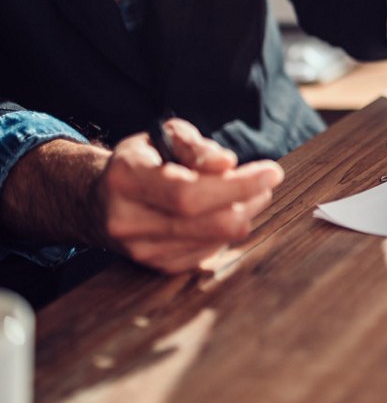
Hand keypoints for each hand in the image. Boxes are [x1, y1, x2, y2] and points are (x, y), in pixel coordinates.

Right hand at [93, 119, 283, 273]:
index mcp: (126, 179)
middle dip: (249, 200)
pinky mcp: (156, 266)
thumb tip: (227, 163)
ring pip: (214, 240)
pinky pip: (208, 253)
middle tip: (268, 181)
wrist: (98, 200)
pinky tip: (227, 211)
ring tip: (252, 193)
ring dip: (244, 214)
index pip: (189, 192)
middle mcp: (127, 219)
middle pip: (206, 222)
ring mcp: (140, 249)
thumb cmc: (144, 160)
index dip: (237, 186)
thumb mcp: (164, 137)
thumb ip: (195, 147)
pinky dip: (226, 231)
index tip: (272, 172)